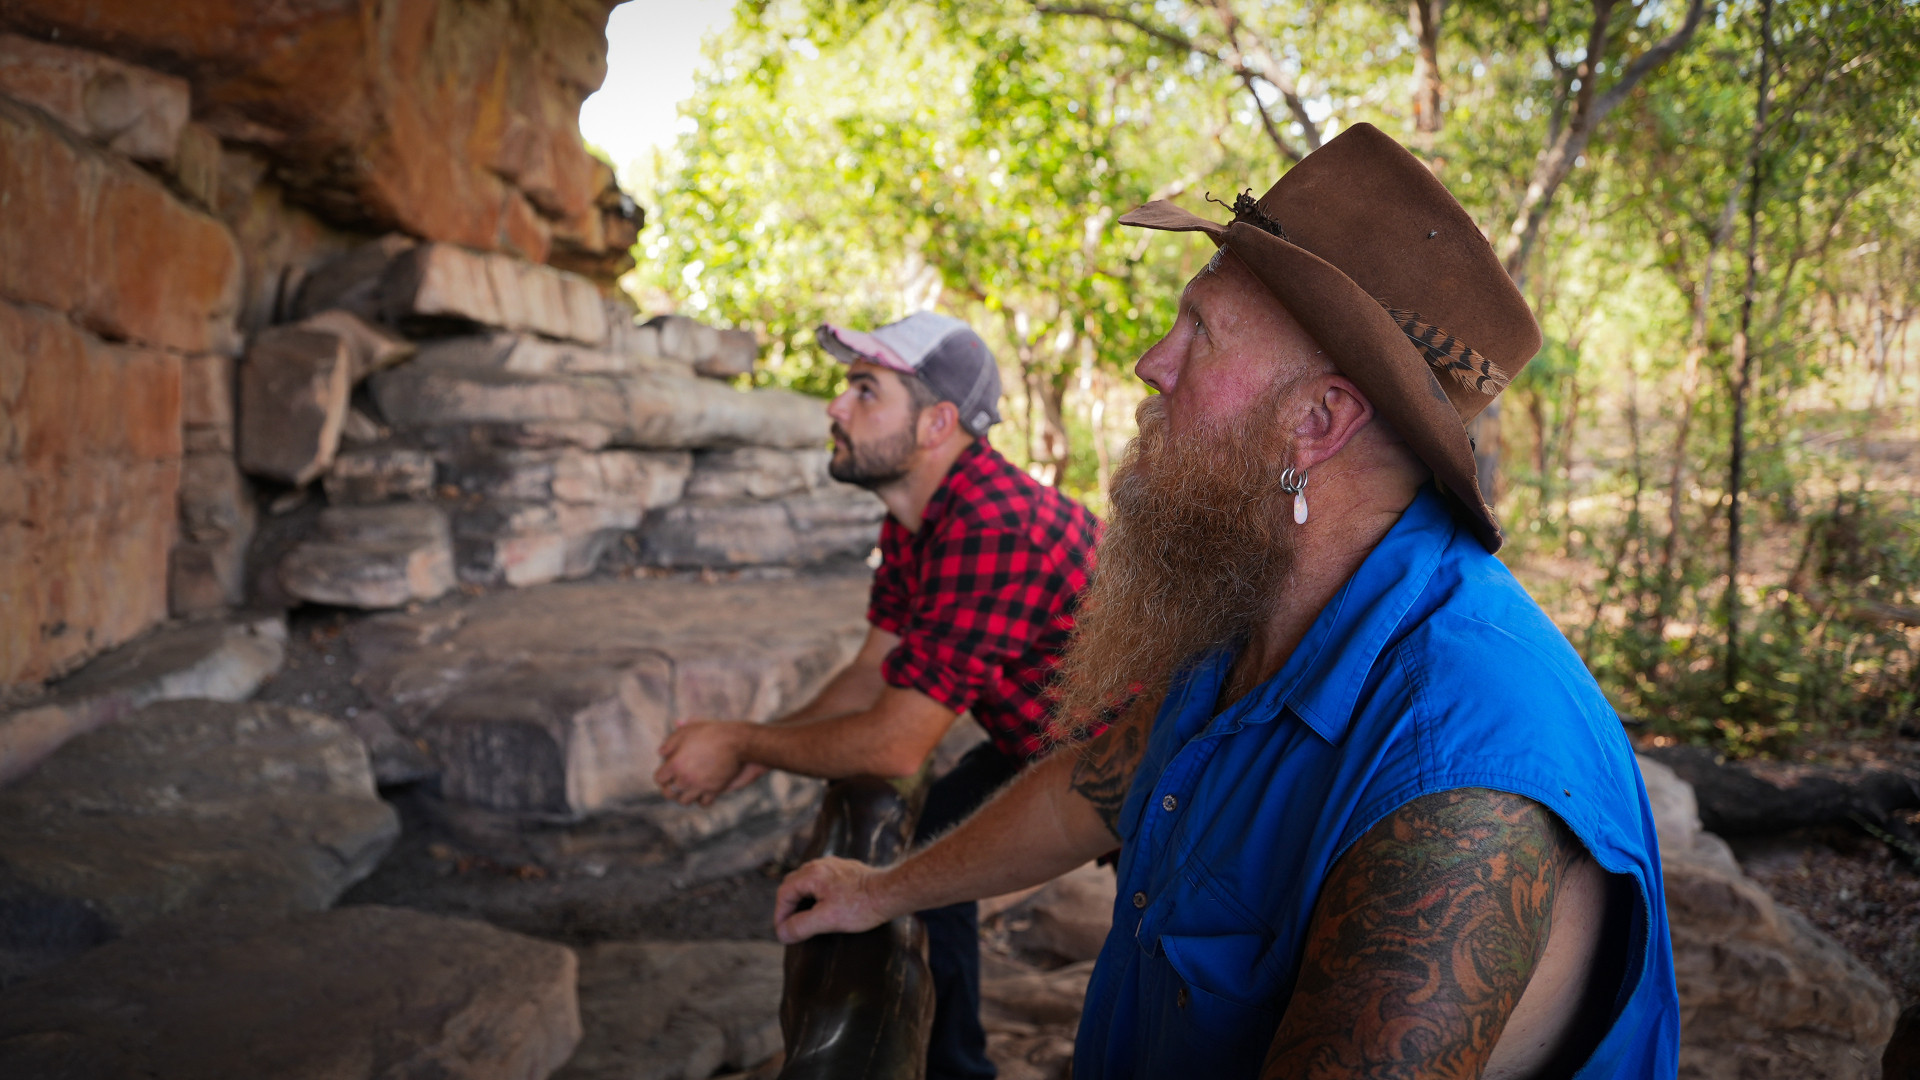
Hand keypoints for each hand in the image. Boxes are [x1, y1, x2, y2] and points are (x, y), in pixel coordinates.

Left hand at [654, 721, 754, 804]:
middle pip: (669, 793)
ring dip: (684, 796)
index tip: (666, 773)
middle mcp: (685, 778)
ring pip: (684, 801)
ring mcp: (699, 786)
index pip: (659, 779)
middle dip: (670, 789)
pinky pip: (703, 803)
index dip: (661, 776)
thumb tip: (661, 753)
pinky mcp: (714, 790)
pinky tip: (702, 791)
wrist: (736, 741)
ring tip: (687, 789)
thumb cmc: (710, 733)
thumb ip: (670, 742)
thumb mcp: (686, 732)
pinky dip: (701, 799)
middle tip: (674, 784)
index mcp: (675, 764)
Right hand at [774, 856, 890, 943]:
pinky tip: (823, 907)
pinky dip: (815, 895)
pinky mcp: (845, 870)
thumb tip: (782, 933)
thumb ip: (801, 926)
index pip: (784, 893)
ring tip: (804, 919)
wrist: (891, 892)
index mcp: (812, 874)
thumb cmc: (861, 906)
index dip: (780, 915)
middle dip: (788, 906)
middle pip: (793, 884)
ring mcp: (833, 866)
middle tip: (790, 926)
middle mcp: (820, 865)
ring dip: (801, 899)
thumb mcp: (827, 920)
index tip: (783, 933)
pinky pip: (821, 881)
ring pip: (807, 881)